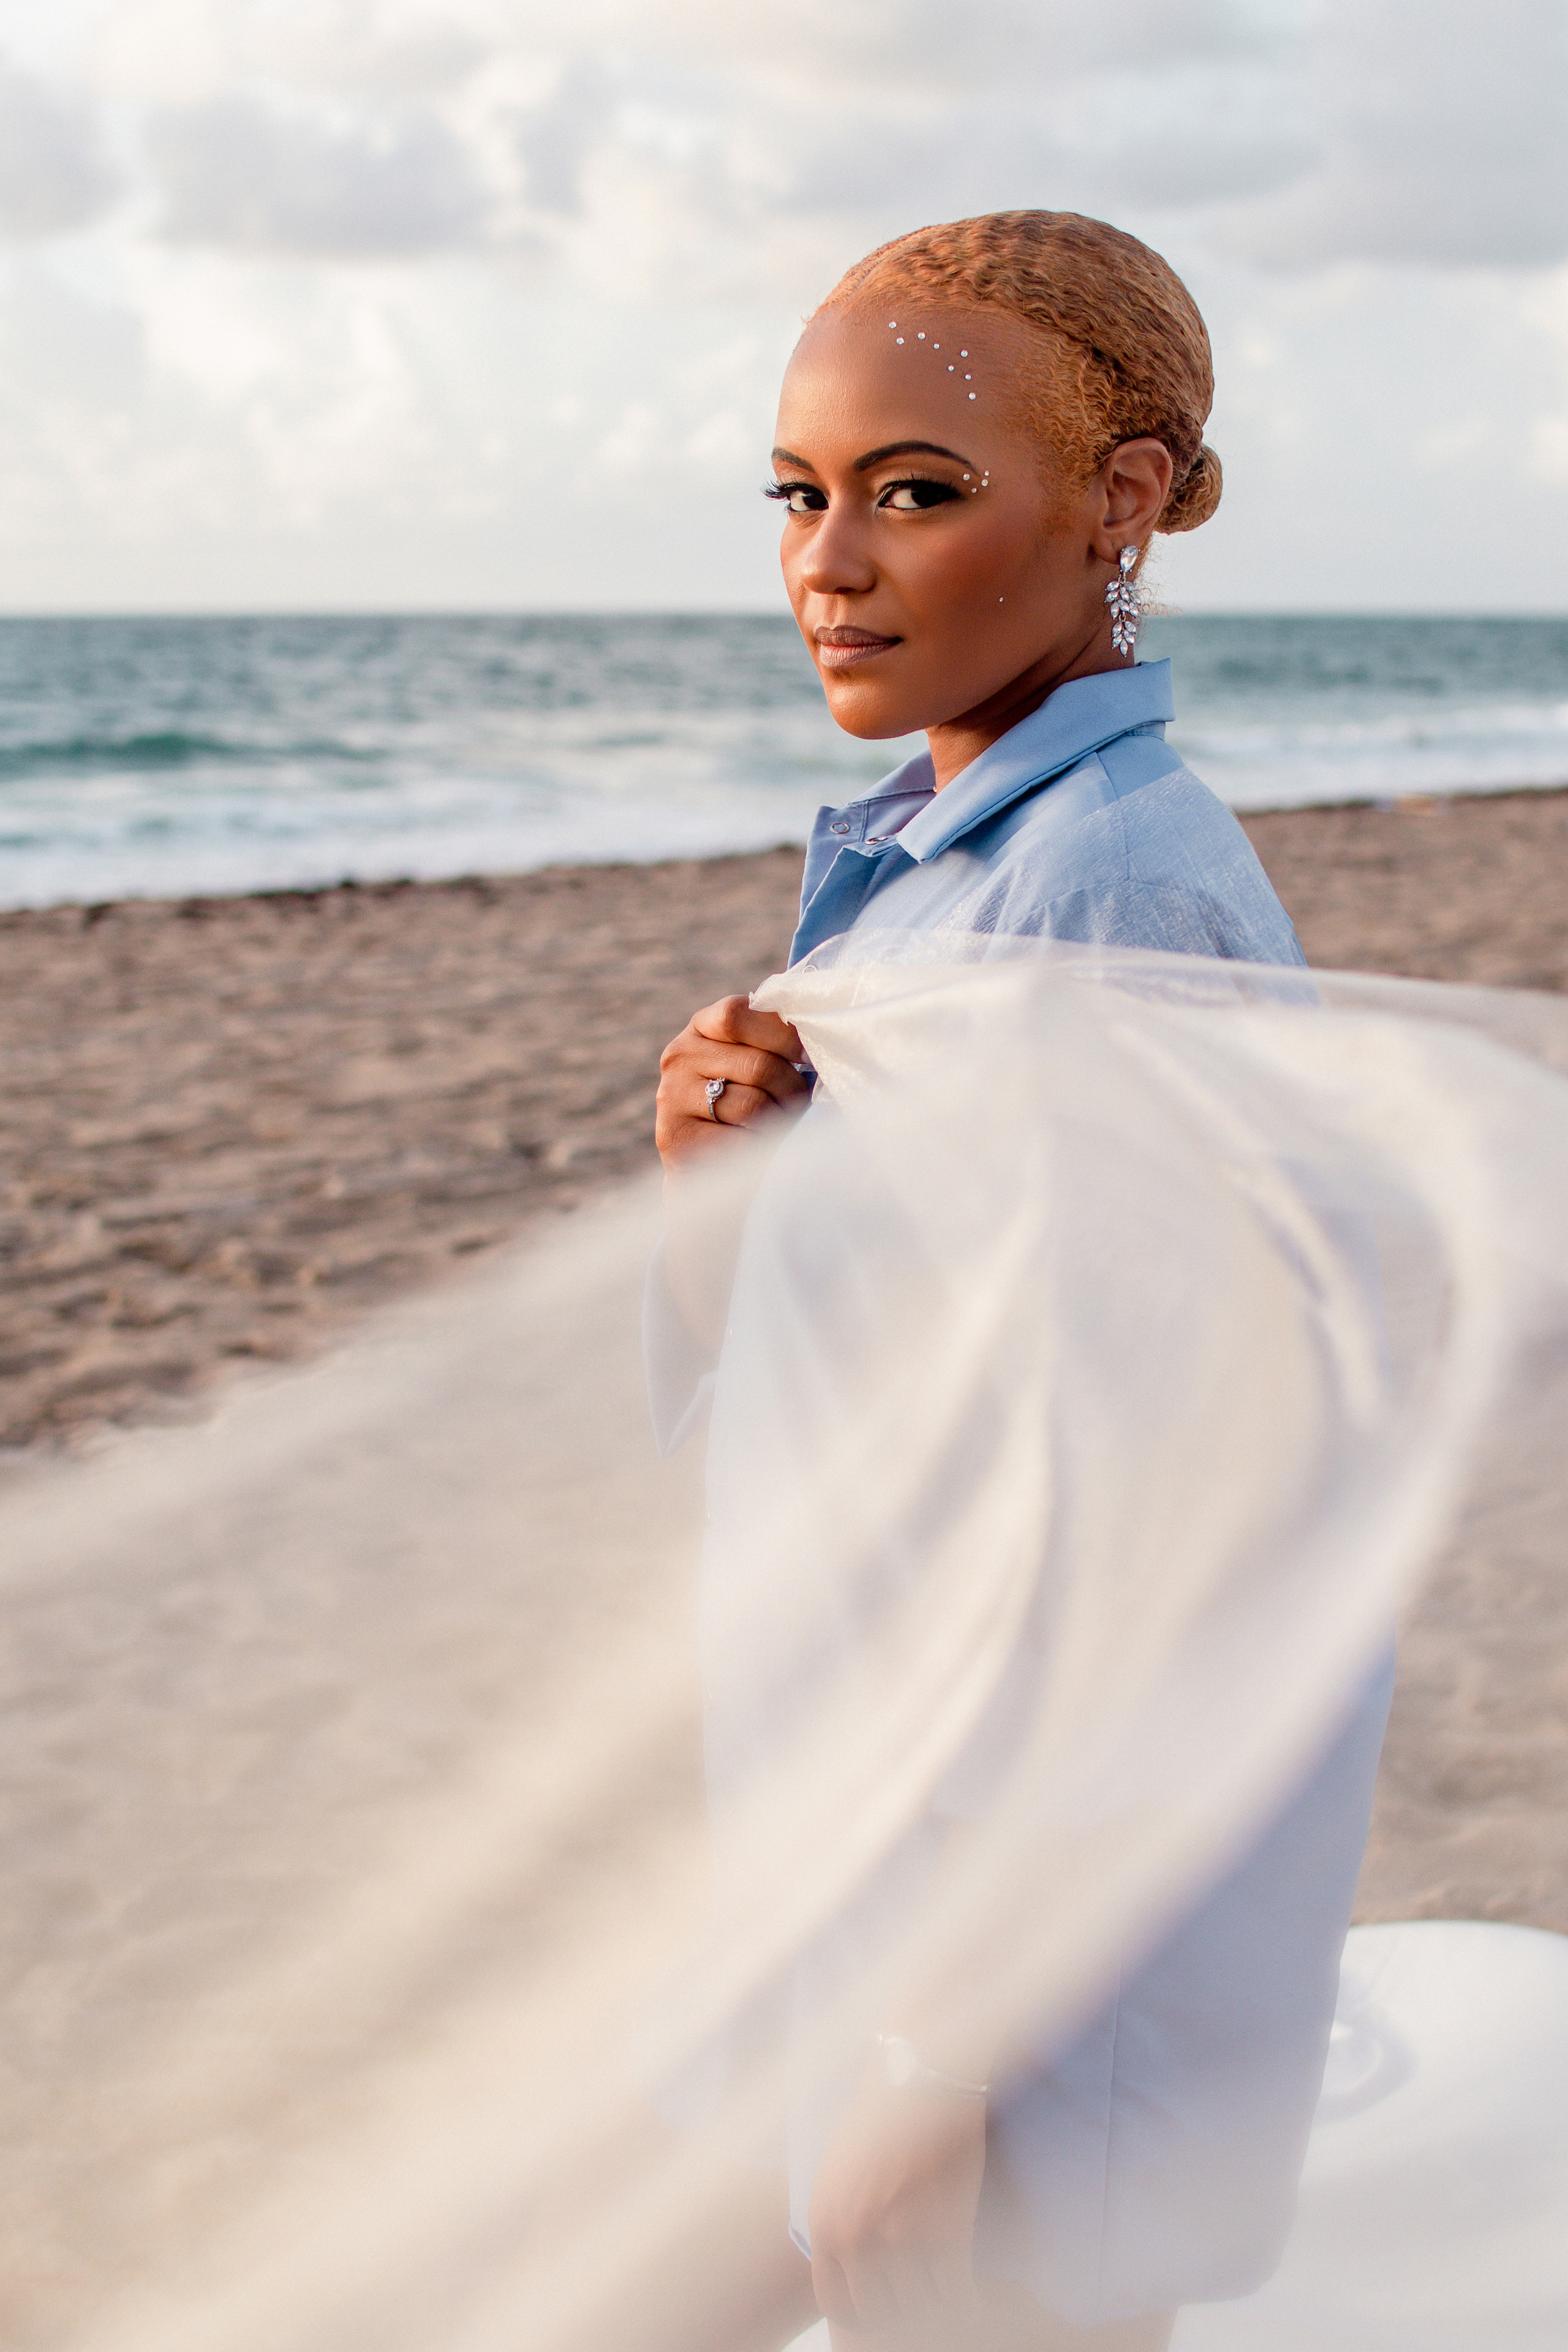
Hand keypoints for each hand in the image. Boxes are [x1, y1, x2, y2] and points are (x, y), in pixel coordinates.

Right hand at [656, 995, 809, 1171]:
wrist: (707, 1164)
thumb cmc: (745, 1102)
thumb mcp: (754, 1060)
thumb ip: (773, 1040)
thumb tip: (815, 1038)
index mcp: (701, 1027)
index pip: (736, 1015)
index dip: (782, 1034)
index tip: (807, 1057)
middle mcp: (679, 1057)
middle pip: (757, 1065)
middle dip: (790, 1088)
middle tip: (798, 1103)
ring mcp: (672, 1099)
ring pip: (752, 1105)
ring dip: (778, 1120)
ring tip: (779, 1125)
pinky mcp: (677, 1141)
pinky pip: (740, 1141)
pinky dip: (759, 1147)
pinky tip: (755, 1148)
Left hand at [807, 2069, 987, 2337]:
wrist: (922, 2072)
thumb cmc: (882, 2112)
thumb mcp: (838, 2169)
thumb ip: (838, 2219)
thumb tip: (848, 2265)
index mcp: (825, 2222)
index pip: (837, 2305)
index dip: (865, 2315)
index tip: (886, 2311)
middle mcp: (855, 2237)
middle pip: (881, 2312)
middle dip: (904, 2310)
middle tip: (924, 2298)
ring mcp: (900, 2237)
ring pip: (922, 2308)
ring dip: (937, 2305)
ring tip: (948, 2293)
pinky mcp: (945, 2232)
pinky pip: (957, 2295)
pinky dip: (967, 2302)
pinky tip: (972, 2297)